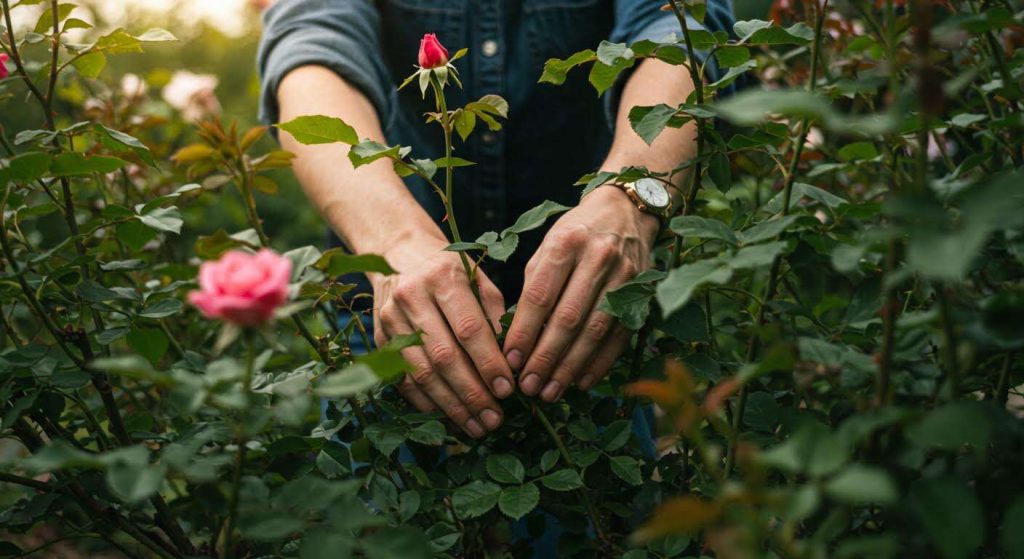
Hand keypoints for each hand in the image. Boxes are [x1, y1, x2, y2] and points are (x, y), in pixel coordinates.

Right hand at [372, 234, 512, 437]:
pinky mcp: (379, 337)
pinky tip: (449, 418)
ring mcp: (391, 318)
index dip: (489, 364)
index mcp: (444, 278)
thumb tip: (513, 364)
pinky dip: (426, 403)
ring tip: (476, 426)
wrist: (400, 253)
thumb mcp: (478, 281)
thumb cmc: (451, 271)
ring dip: (451, 406)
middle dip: (472, 393)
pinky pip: (402, 378)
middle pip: (444, 356)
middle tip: (494, 419)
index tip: (508, 390)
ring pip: (421, 372)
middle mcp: (413, 297)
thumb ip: (495, 317)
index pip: (470, 329)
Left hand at [503, 186, 658, 401]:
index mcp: (566, 243)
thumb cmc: (575, 233)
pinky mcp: (642, 292)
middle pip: (568, 318)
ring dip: (571, 366)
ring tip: (551, 391)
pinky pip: (619, 335)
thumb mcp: (548, 246)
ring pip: (595, 330)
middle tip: (529, 387)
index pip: (540, 296)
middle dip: (546, 357)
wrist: (625, 211)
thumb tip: (517, 338)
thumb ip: (535, 286)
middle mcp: (597, 258)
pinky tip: (581, 382)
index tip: (510, 362)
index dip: (524, 332)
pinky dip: (600, 362)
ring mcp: (625, 276)